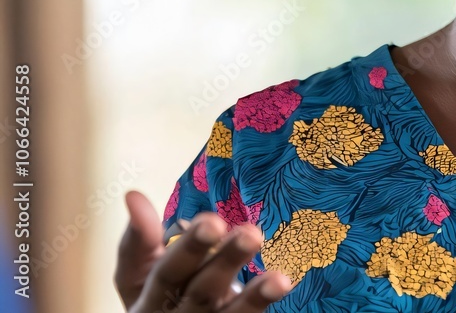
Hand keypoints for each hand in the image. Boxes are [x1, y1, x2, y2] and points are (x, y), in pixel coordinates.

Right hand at [115, 190, 291, 311]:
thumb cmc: (157, 294)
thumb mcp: (137, 274)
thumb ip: (139, 239)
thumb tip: (132, 195)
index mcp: (149, 300)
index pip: (167, 272)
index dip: (189, 248)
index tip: (212, 221)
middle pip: (200, 292)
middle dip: (225, 263)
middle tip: (250, 234)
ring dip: (254, 296)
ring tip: (279, 277)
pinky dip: (260, 304)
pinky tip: (281, 285)